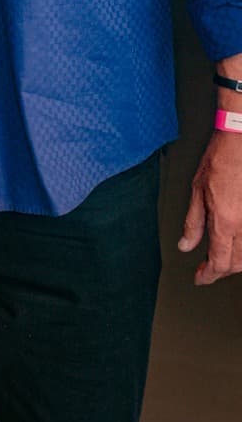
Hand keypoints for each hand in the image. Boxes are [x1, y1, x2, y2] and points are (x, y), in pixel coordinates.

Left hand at [178, 131, 241, 283]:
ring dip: (234, 262)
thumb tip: (186, 245)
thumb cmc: (218, 160)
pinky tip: (234, 243)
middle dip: (220, 270)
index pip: (219, 262)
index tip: (200, 278)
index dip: (208, 275)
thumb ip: (193, 222)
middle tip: (205, 269)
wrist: (240, 143)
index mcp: (225, 221)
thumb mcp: (197, 190)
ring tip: (218, 259)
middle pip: (236, 263)